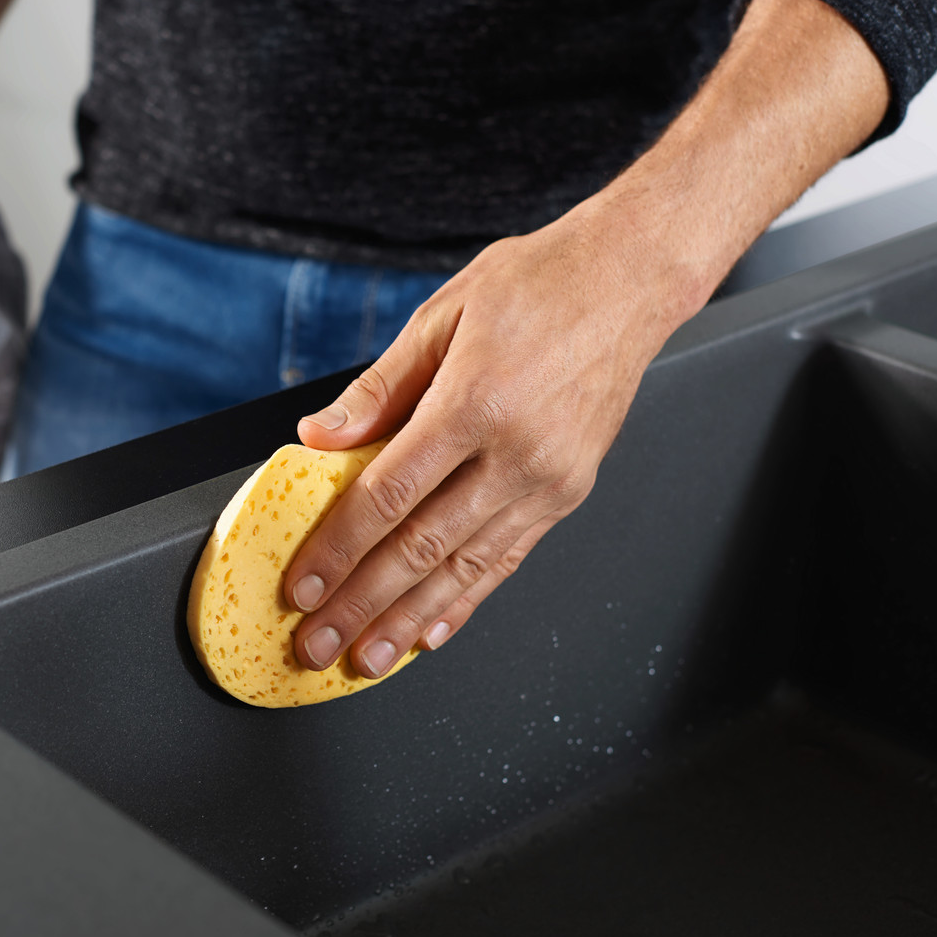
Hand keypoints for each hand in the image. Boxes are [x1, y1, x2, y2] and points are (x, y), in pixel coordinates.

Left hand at [285, 201, 703, 676]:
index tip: (303, 587)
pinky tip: (431, 632)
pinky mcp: (570, 491)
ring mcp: (550, 479)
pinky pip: (508, 559)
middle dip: (362, 605)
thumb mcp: (443, 314)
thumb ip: (378, 388)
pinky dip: (466, 601)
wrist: (633, 276)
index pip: (388, 496)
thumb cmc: (540, 283)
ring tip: (366, 660)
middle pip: (421, 547)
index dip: (339, 550)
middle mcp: (518, 452)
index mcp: (477, 401)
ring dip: (408, 621)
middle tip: (317, 644)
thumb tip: (318, 438)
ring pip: (466, 568)